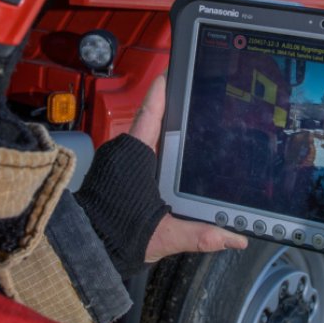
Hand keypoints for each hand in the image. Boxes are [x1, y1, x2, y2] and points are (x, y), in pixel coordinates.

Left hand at [131, 74, 247, 262]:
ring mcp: (120, 163)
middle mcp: (126, 154)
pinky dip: (155, 148)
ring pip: (144, 138)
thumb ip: (201, 235)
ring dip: (162, 130)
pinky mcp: (118, 175)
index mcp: (136, 157)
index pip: (150, 114)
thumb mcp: (165, 235)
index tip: (171, 73)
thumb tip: (234, 238)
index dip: (161, 92)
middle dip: (170, 109)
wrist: (89, 249)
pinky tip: (171, 156)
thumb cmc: (118, 236)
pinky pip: (139, 152)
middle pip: (150, 122)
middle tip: (192, 96)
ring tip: (187, 121)